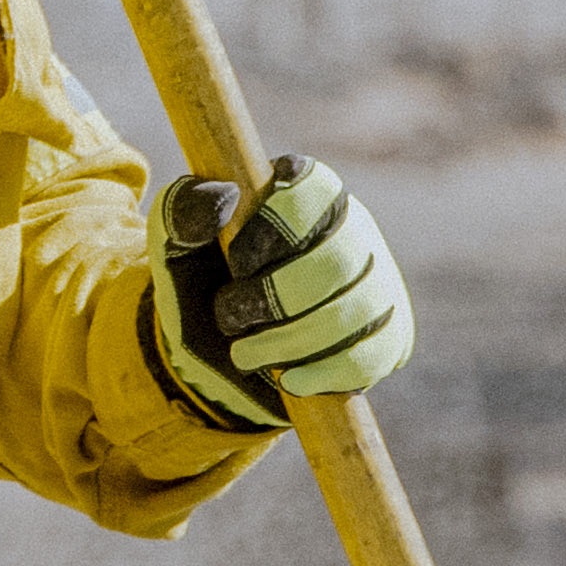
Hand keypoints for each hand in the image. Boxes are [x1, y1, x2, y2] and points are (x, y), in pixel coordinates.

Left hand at [149, 155, 408, 429]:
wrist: (215, 358)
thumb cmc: (200, 288)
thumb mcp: (175, 250)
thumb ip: (181, 214)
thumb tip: (225, 193)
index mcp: (306, 193)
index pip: (316, 186)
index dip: (274, 225)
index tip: (236, 260)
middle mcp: (354, 231)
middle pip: (334, 262)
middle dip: (271, 299)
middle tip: (228, 317)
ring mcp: (379, 283)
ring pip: (356, 312)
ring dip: (288, 342)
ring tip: (244, 353)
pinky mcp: (390, 336)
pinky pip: (372, 356)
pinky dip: (322, 373)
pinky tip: (289, 379)